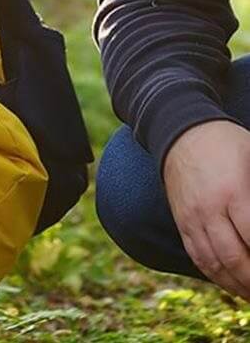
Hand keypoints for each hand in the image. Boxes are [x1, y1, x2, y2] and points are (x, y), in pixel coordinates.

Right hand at [164, 119, 249, 299]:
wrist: (178, 132)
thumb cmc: (224, 142)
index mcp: (232, 192)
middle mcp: (208, 209)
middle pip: (236, 259)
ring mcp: (191, 217)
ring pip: (214, 263)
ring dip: (237, 284)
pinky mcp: (181, 221)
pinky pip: (197, 255)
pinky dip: (215, 274)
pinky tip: (231, 282)